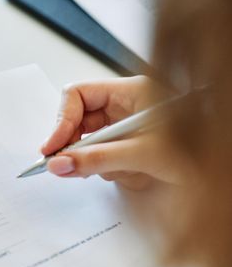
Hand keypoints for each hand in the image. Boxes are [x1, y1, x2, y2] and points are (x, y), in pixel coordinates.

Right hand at [41, 76, 189, 189]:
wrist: (217, 173)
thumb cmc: (197, 150)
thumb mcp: (143, 154)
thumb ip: (97, 159)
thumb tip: (59, 164)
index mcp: (129, 92)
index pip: (78, 96)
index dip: (61, 121)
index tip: (52, 149)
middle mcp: (124, 106)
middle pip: (79, 121)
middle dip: (77, 146)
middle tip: (68, 166)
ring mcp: (125, 128)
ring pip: (90, 144)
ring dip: (100, 162)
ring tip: (127, 170)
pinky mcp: (127, 147)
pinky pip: (103, 158)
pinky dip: (111, 170)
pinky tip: (134, 174)